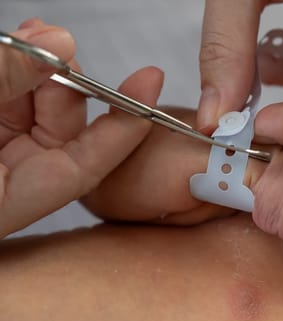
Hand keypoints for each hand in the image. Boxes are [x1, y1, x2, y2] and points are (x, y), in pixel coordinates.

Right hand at [0, 19, 162, 235]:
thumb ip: (4, 79)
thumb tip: (58, 41)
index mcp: (11, 204)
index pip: (87, 166)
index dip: (122, 124)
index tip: (150, 82)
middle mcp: (10, 184)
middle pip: (62, 134)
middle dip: (70, 87)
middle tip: (62, 47)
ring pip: (33, 114)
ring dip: (40, 73)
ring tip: (35, 35)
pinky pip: (9, 105)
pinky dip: (14, 75)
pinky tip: (19, 43)